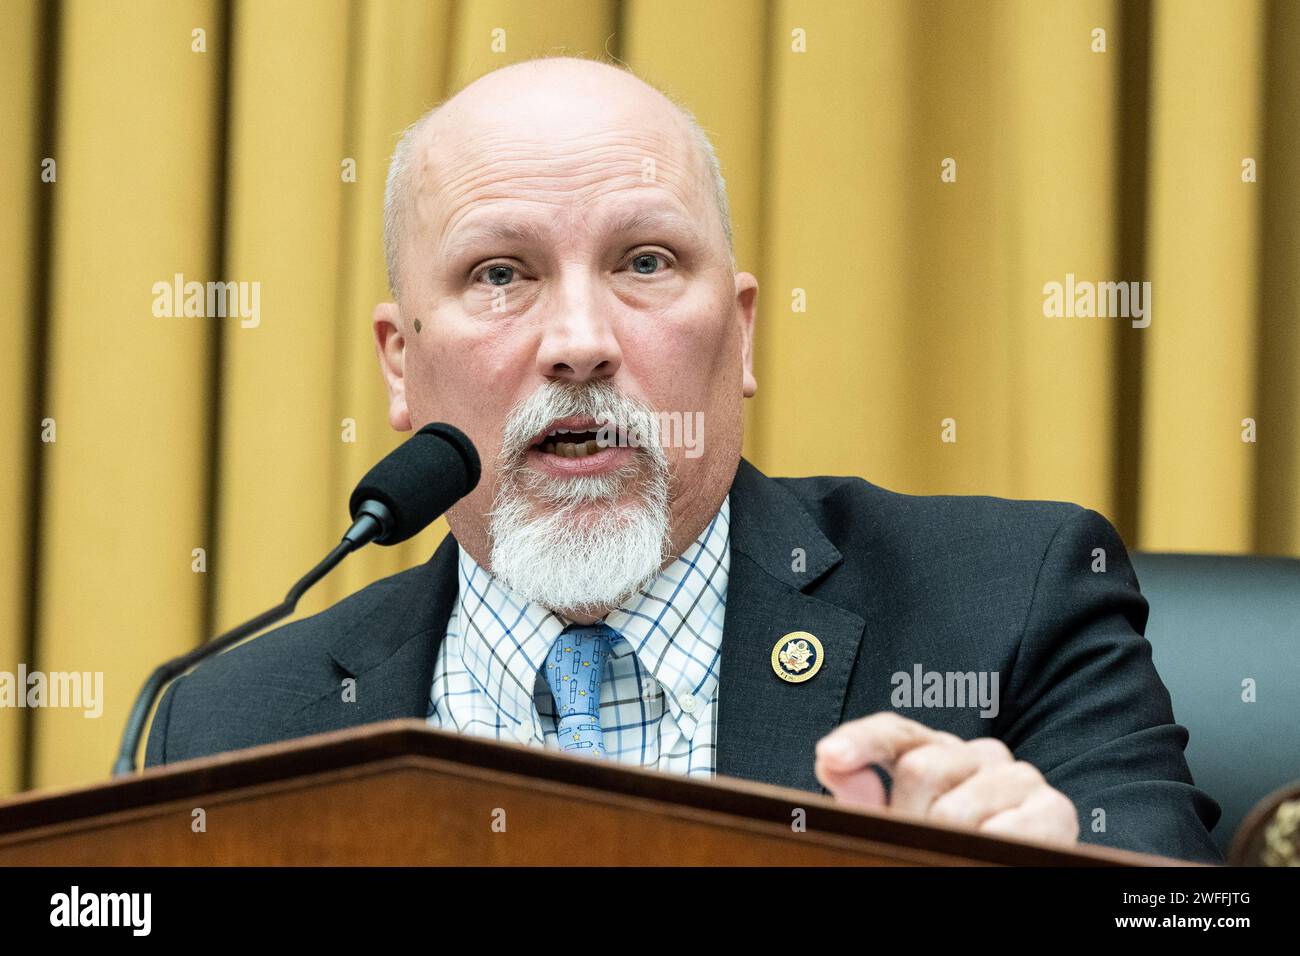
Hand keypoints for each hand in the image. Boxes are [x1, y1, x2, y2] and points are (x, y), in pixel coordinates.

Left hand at [814, 712, 1078, 846]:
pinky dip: (989, 847)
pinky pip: (1006, 829)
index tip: (830, 755)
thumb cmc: (949, 847)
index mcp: (937, 753)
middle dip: (909, 817)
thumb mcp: (901, 825)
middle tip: (922, 843)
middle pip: (921, 768)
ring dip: (948, 841)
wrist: (1011, 866)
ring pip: (957, 806)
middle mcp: (979, 754)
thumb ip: (864, 796)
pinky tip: (989, 853)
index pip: (894, 733)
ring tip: (956, 853)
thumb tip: (833, 760)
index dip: (861, 741)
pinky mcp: (1054, 810)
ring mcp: (1019, 778)